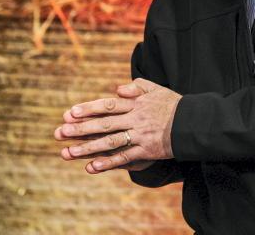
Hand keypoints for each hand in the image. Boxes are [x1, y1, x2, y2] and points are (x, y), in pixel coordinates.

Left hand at [54, 78, 181, 173]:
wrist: (194, 123)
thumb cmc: (174, 105)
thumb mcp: (157, 89)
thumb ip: (137, 87)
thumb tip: (117, 89)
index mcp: (136, 103)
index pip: (107, 105)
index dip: (88, 109)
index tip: (70, 113)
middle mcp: (135, 119)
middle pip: (104, 124)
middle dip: (81, 129)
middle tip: (60, 133)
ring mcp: (140, 135)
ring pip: (110, 142)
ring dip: (87, 148)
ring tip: (68, 152)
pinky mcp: (146, 151)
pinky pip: (124, 157)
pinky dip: (107, 163)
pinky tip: (91, 167)